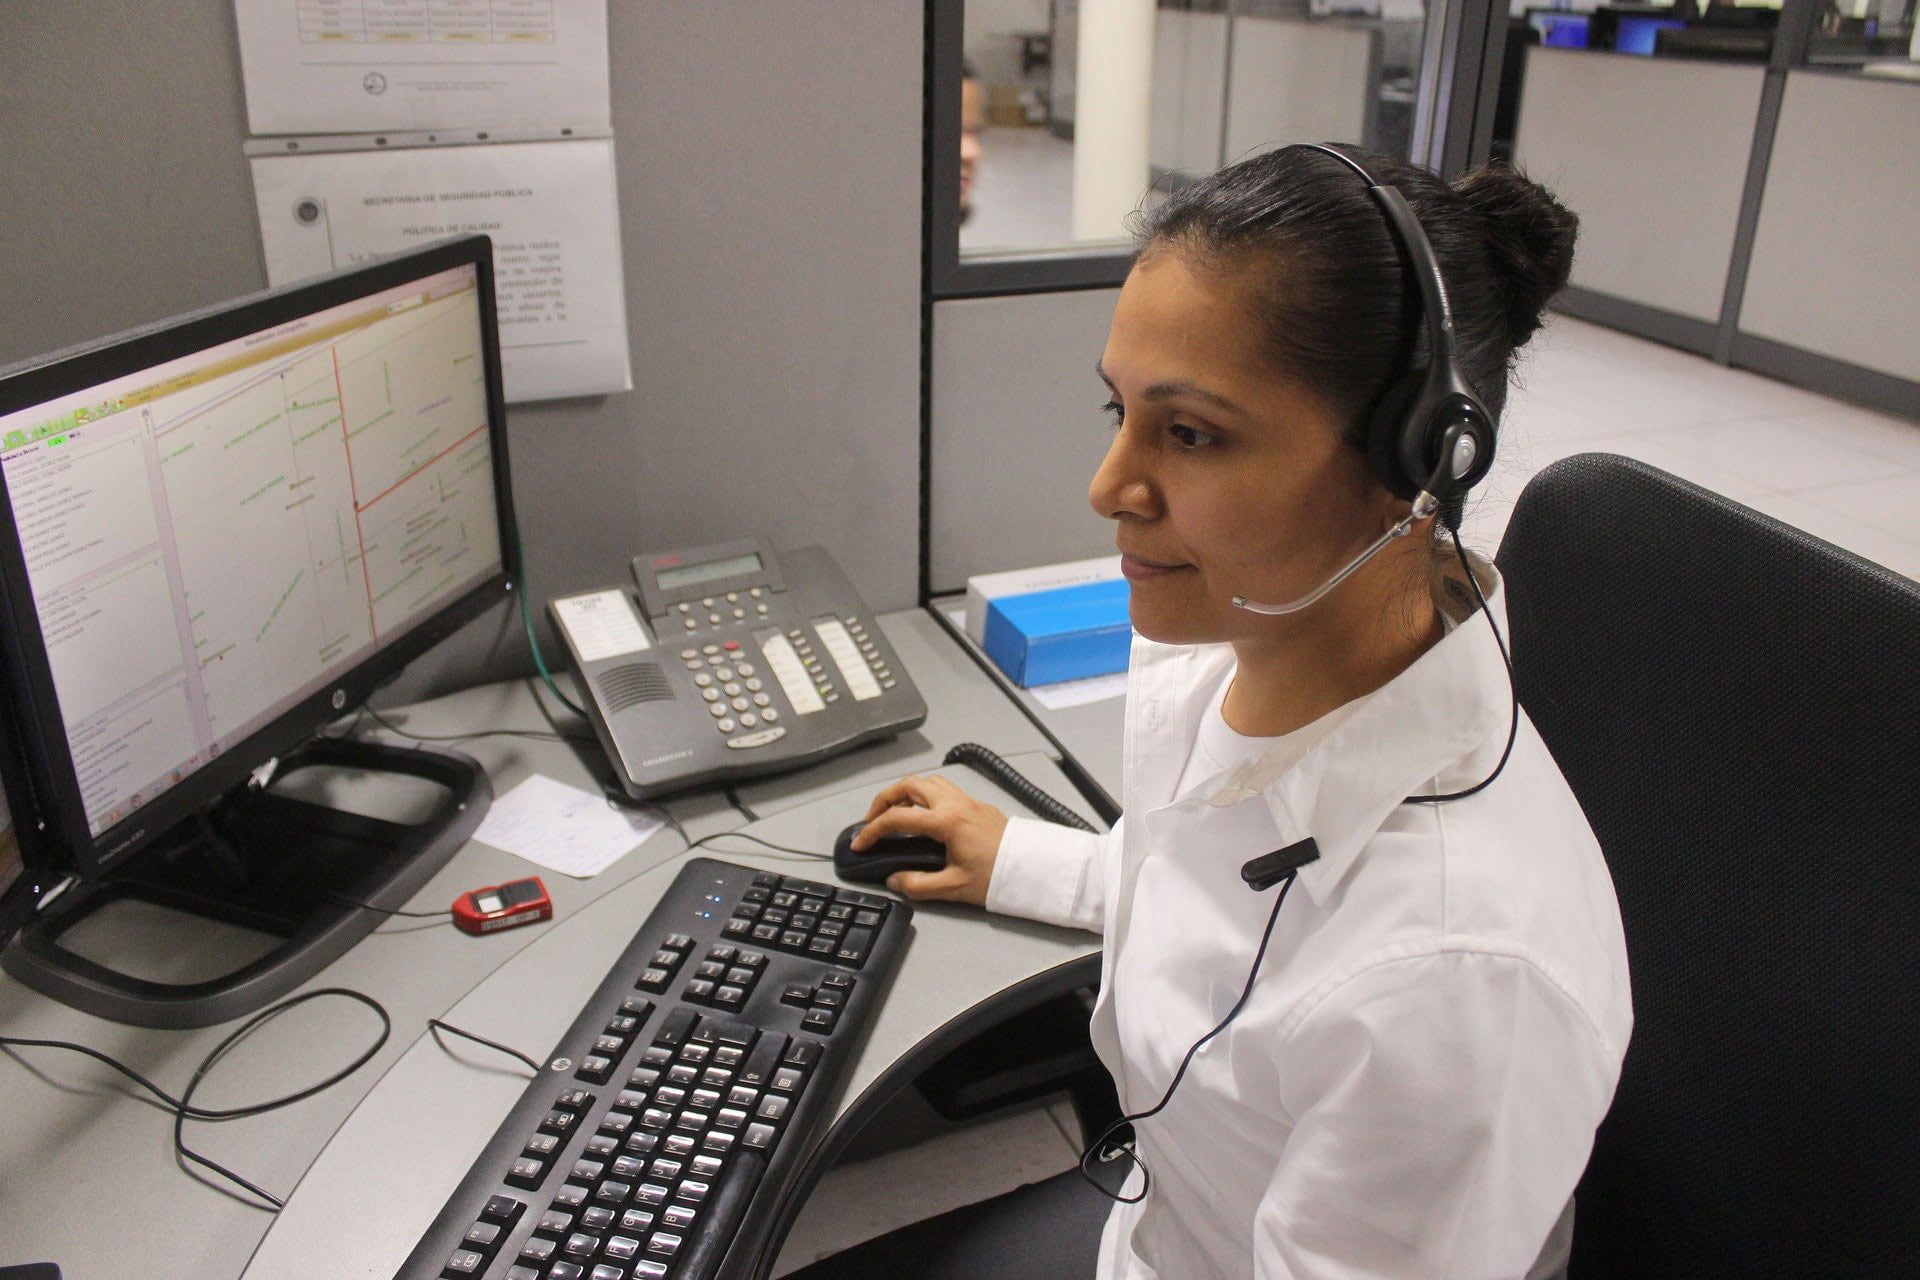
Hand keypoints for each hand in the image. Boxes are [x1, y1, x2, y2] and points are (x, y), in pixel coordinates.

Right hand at [855, 774, 1007, 905]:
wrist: (1034, 868)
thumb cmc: (1001, 875)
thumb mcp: (954, 888)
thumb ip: (918, 885)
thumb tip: (896, 880)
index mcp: (946, 821)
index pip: (897, 818)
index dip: (872, 830)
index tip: (861, 843)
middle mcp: (955, 804)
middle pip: (908, 785)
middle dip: (884, 800)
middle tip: (873, 820)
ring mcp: (968, 801)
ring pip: (927, 782)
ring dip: (905, 793)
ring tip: (896, 813)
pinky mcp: (977, 806)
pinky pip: (944, 789)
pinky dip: (925, 795)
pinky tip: (925, 815)